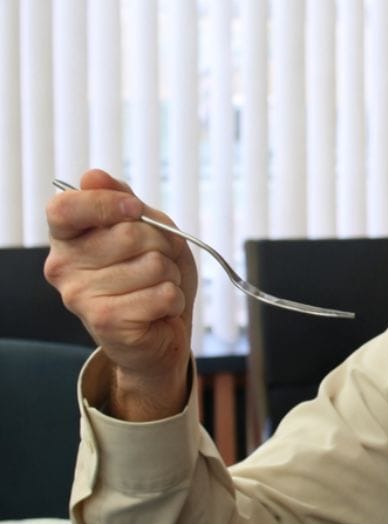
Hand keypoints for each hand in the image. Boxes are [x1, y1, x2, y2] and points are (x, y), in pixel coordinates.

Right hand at [44, 169, 198, 420]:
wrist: (162, 333)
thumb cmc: (151, 277)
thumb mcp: (146, 230)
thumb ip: (123, 201)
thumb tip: (93, 176)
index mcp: (67, 238)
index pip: (65, 207)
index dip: (106, 203)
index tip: (135, 210)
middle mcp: (63, 266)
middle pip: (131, 233)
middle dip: (163, 246)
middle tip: (157, 265)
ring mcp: (80, 296)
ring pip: (154, 265)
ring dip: (170, 276)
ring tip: (155, 289)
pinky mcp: (106, 321)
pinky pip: (163, 293)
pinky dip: (174, 299)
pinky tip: (159, 309)